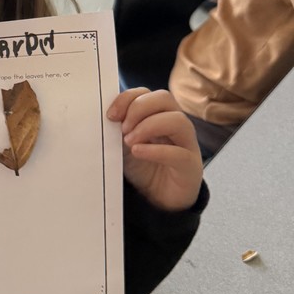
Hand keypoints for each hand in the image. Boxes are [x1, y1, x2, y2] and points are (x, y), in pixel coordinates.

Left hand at [107, 88, 202, 211]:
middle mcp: (175, 124)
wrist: (158, 200)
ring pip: (177, 120)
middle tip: (122, 129)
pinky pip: (178, 153)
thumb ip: (117, 129)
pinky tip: (138, 152)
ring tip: (129, 142)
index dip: (127, 99)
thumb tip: (103, 116)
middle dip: (139, 108)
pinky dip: (156, 150)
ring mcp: (186, 144)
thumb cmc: (143, 167)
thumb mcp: (124, 144)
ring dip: (149, 126)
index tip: (110, 115)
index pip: (146, 93)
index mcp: (158, 115)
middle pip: (164, 98)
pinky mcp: (190, 166)